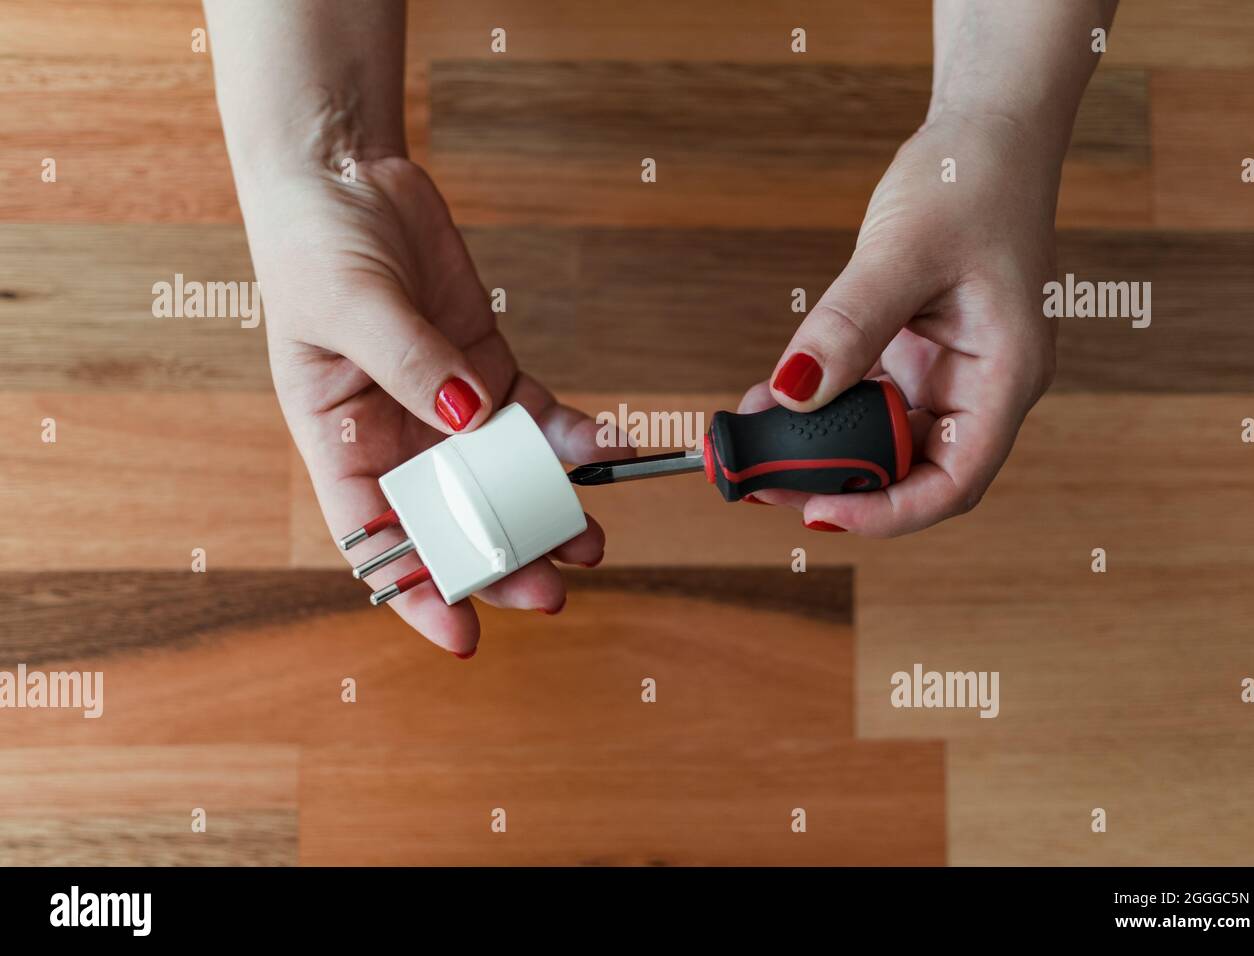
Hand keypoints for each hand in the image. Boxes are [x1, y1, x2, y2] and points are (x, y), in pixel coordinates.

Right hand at [249, 157, 609, 654]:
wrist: (347, 176)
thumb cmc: (314, 244)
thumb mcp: (347, 305)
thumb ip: (410, 364)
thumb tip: (471, 419)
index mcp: (341, 441)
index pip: (375, 539)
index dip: (417, 591)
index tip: (463, 633)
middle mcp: (397, 437)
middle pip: (454, 519)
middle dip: (502, 557)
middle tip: (551, 588)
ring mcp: (449, 405)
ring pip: (504, 479)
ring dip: (547, 511)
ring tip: (589, 539)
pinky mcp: (488, 369)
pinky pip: (535, 417)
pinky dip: (568, 438)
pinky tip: (600, 449)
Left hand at [742, 114, 1058, 533]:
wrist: (985, 134)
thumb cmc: (967, 180)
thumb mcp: (904, 250)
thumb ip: (850, 325)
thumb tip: (794, 393)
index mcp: (1006, 376)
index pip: (953, 482)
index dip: (887, 513)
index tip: (815, 512)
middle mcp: (981, 387)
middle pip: (911, 472)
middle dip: (834, 483)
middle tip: (758, 475)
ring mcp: (949, 374)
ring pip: (881, 441)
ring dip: (818, 447)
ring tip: (753, 440)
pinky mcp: (917, 356)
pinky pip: (865, 400)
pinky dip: (820, 405)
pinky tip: (772, 398)